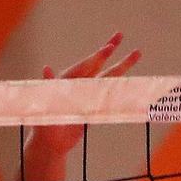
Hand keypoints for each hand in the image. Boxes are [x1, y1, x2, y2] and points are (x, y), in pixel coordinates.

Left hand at [27, 31, 142, 172]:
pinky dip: (121, 86)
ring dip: (121, 66)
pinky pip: (110, 93)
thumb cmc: (44, 127)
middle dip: (108, 51)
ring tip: (136, 53)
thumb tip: (46, 69)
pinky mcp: (93, 106)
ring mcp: (86, 95)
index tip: (109, 48)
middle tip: (119, 35)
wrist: (50, 146)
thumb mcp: (46, 107)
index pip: (84, 66)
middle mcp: (77, 85)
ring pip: (107, 77)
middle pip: (97, 65)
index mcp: (66, 83)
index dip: (97, 57)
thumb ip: (49, 88)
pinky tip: (133, 79)